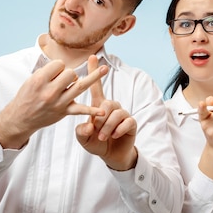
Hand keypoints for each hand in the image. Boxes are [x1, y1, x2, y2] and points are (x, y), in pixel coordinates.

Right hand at [0, 58, 107, 148]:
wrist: (21, 117)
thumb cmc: (27, 96)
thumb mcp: (31, 80)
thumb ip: (47, 72)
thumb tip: (64, 65)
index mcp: (40, 80)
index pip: (59, 65)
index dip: (59, 67)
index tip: (54, 73)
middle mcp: (50, 91)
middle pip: (71, 73)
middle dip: (70, 74)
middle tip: (62, 81)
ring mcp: (59, 102)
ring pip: (80, 86)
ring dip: (94, 77)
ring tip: (105, 69)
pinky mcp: (64, 112)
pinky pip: (80, 110)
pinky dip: (91, 111)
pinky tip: (101, 111)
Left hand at [75, 55, 137, 170]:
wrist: (111, 155)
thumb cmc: (96, 142)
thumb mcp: (84, 138)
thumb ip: (81, 131)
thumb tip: (87, 126)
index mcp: (99, 106)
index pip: (96, 87)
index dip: (94, 72)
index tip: (92, 57)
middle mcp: (112, 107)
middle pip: (107, 103)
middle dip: (101, 119)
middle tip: (97, 132)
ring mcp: (122, 114)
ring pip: (116, 113)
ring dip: (108, 127)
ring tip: (103, 137)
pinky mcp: (131, 123)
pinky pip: (126, 121)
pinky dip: (118, 130)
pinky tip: (114, 136)